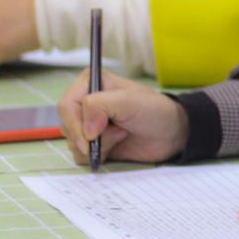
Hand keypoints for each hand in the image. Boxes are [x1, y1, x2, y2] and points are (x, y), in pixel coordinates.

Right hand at [57, 69, 188, 164]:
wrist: (171, 133)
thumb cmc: (154, 110)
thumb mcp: (128, 101)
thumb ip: (100, 105)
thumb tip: (85, 129)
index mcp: (90, 83)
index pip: (66, 105)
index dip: (76, 123)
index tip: (92, 136)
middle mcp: (86, 102)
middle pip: (67, 126)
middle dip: (91, 137)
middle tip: (118, 132)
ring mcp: (89, 124)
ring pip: (72, 144)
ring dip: (99, 145)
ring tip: (121, 134)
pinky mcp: (95, 143)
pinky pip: (81, 156)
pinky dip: (99, 155)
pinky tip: (118, 144)